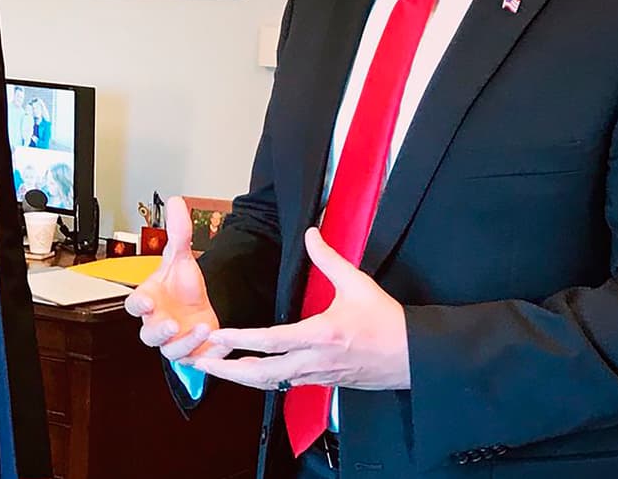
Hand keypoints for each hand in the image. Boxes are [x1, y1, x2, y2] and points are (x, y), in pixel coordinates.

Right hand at [124, 197, 226, 362]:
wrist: (200, 306)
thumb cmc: (182, 286)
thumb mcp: (182, 257)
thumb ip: (178, 232)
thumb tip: (175, 201)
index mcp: (149, 300)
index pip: (133, 305)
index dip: (138, 305)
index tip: (147, 301)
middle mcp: (157, 323)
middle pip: (148, 335)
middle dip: (159, 331)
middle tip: (172, 324)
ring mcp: (173, 342)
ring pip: (171, 351)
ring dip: (185, 342)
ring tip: (202, 328)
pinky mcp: (191, 354)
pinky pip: (194, 361)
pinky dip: (206, 355)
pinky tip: (218, 344)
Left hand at [190, 227, 409, 390]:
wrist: (416, 357)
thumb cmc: (388, 322)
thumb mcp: (358, 284)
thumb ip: (329, 258)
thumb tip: (310, 233)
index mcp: (321, 336)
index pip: (271, 341)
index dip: (239, 341)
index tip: (216, 336)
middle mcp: (315, 361)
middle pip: (263, 374)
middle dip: (229, 372)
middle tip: (202, 364)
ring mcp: (319, 376)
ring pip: (273, 383)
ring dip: (243, 379)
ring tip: (218, 371)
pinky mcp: (325, 383)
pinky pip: (288, 384)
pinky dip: (265, 380)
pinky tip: (252, 374)